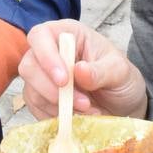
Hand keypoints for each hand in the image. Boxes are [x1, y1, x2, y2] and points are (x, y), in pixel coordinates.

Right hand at [20, 21, 146, 121]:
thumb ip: (101, 71)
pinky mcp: (41, 98)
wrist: (123, 104)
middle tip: (82, 103)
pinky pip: (36, 108)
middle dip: (51, 88)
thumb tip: (79, 70)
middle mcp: (49, 53)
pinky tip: (76, 117)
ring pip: (31, 90)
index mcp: (68, 35)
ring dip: (58, 106)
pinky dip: (54, 116)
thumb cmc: (121, 79)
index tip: (63, 80)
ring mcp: (42, 77)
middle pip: (29, 65)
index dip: (46, 56)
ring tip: (88, 111)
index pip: (41, 35)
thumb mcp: (120, 72)